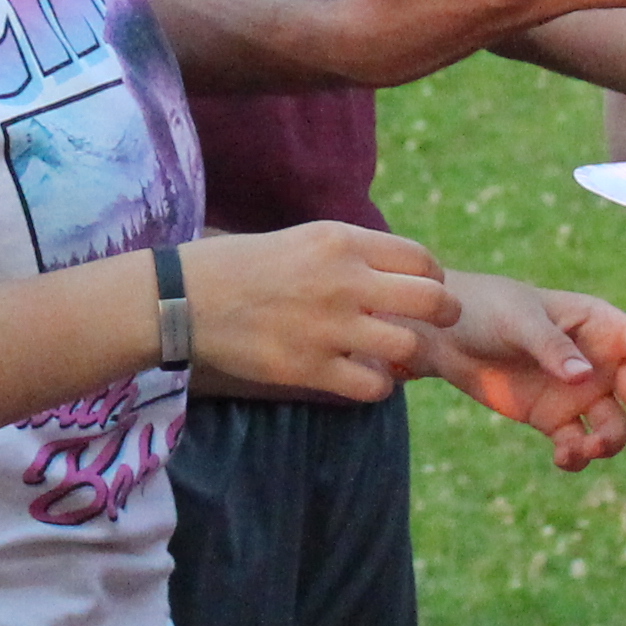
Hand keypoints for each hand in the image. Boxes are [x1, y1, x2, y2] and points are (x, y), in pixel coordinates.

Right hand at [181, 222, 457, 400]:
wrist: (182, 299)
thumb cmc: (238, 265)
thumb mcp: (301, 239)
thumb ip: (349, 254)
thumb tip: (395, 271)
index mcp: (341, 241)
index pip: (421, 259)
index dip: (432, 278)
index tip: (425, 289)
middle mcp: (344, 281)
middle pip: (431, 300)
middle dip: (443, 314)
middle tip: (434, 323)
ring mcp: (329, 327)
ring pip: (407, 346)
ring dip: (405, 353)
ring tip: (390, 353)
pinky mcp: (310, 368)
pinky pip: (373, 386)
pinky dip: (377, 385)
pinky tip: (362, 376)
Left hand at [421, 271, 625, 469]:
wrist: (442, 334)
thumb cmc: (485, 309)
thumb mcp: (518, 321)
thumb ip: (552, 347)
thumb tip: (584, 378)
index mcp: (600, 325)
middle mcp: (599, 361)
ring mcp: (579, 392)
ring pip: (615, 426)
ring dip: (609, 443)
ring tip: (582, 447)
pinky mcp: (554, 418)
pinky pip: (580, 444)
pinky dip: (578, 456)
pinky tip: (563, 457)